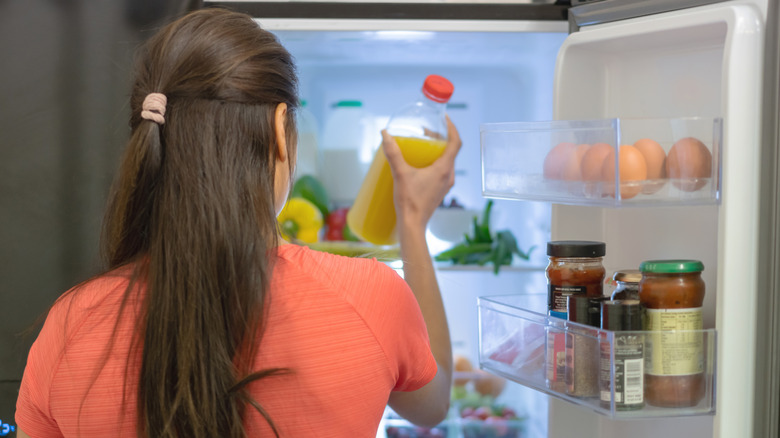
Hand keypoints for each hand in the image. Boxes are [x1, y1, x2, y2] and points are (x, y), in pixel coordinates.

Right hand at [382, 115, 461, 232]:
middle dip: (440, 138)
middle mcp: (449, 176)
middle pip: (450, 150)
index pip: (456, 142)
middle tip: (425, 131)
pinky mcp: (439, 191)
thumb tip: (385, 134)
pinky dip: (434, 162)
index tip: (443, 119)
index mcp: (444, 169)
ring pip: (446, 161)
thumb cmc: (410, 202)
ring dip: (437, 151)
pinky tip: (419, 165)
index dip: (452, 128)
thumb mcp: (400, 174)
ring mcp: (445, 185)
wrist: (412, 225)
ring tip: (422, 145)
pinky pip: (441, 171)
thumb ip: (393, 153)